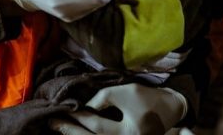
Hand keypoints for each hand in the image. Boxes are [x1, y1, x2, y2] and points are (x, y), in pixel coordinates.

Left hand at [49, 84, 186, 134]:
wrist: (170, 109)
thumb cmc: (148, 99)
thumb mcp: (126, 92)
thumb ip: (104, 97)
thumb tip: (84, 106)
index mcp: (127, 134)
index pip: (96, 126)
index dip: (79, 115)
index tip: (64, 107)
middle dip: (69, 131)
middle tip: (52, 122)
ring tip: (58, 127)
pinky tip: (74, 131)